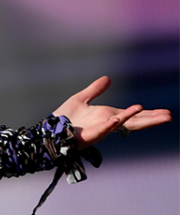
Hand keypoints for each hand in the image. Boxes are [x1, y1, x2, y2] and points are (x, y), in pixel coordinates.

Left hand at [53, 76, 171, 147]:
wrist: (47, 132)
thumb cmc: (63, 119)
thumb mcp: (80, 99)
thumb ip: (95, 90)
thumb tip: (107, 78)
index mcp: (106, 116)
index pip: (132, 115)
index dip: (148, 114)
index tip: (166, 114)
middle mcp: (105, 124)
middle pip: (131, 122)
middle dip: (149, 119)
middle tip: (168, 117)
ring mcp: (97, 131)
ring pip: (117, 125)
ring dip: (131, 118)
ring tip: (144, 110)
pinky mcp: (86, 136)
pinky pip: (99, 131)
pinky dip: (108, 126)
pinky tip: (117, 120)